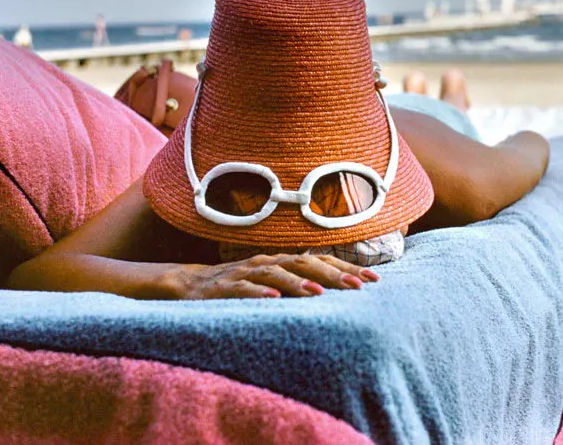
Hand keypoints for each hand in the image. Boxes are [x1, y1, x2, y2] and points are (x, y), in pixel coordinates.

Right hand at [158, 253, 380, 299]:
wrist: (188, 284)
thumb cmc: (239, 287)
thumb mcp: (273, 285)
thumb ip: (300, 286)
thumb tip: (339, 296)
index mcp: (282, 261)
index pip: (320, 261)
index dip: (346, 268)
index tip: (373, 281)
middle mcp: (267, 262)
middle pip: (304, 263)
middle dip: (332, 274)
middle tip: (357, 287)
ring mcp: (244, 273)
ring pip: (275, 274)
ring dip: (298, 283)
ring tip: (319, 294)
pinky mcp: (222, 289)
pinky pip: (242, 290)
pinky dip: (258, 294)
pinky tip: (273, 301)